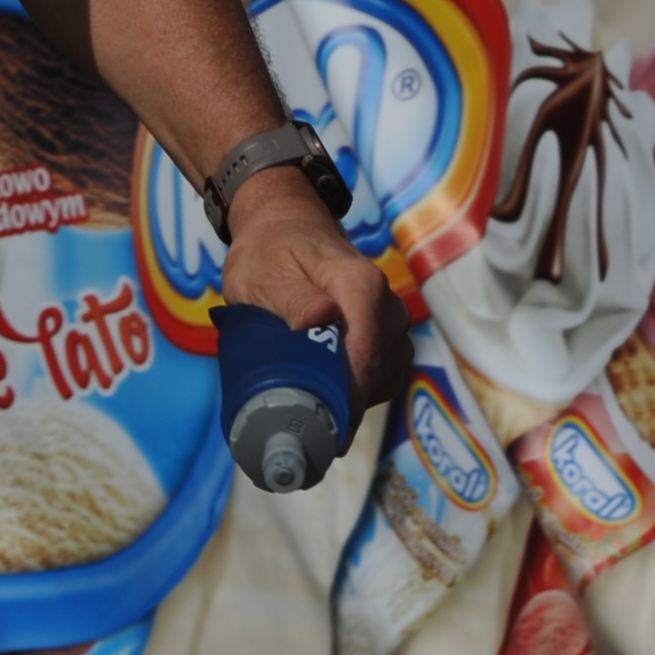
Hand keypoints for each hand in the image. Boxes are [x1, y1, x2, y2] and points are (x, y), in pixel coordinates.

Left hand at [224, 167, 410, 415]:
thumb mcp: (263, 273)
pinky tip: (328, 390)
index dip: (347, 393)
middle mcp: (386, 302)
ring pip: (385, 376)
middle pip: (377, 368)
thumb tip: (321, 318)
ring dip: (352, 395)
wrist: (285, 229)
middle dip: (344, 399)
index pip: (366, 350)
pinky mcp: (388, 336)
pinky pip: (384, 375)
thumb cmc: (269, 251)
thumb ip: (292, 298)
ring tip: (311, 403)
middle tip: (305, 420)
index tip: (325, 425)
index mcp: (359, 282)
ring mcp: (392, 321)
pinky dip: (359, 388)